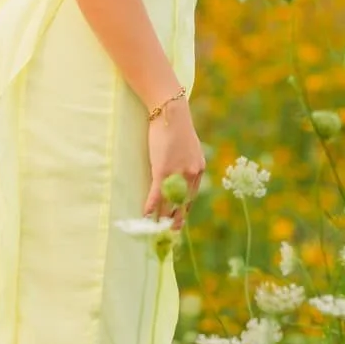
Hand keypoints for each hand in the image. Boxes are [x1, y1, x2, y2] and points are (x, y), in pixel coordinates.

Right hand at [143, 99, 204, 232]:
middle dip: (176, 219)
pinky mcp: (162, 169)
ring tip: (155, 227)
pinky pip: (157, 193)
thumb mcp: (188, 146)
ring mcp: (177, 173)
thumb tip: (180, 170)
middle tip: (170, 231)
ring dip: (161, 216)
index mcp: (198, 168)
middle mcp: (191, 174)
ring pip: (169, 201)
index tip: (179, 219)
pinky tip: (145, 214)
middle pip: (182, 203)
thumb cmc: (176, 126)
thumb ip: (187, 161)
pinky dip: (151, 205)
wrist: (170, 112)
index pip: (192, 196)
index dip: (184, 209)